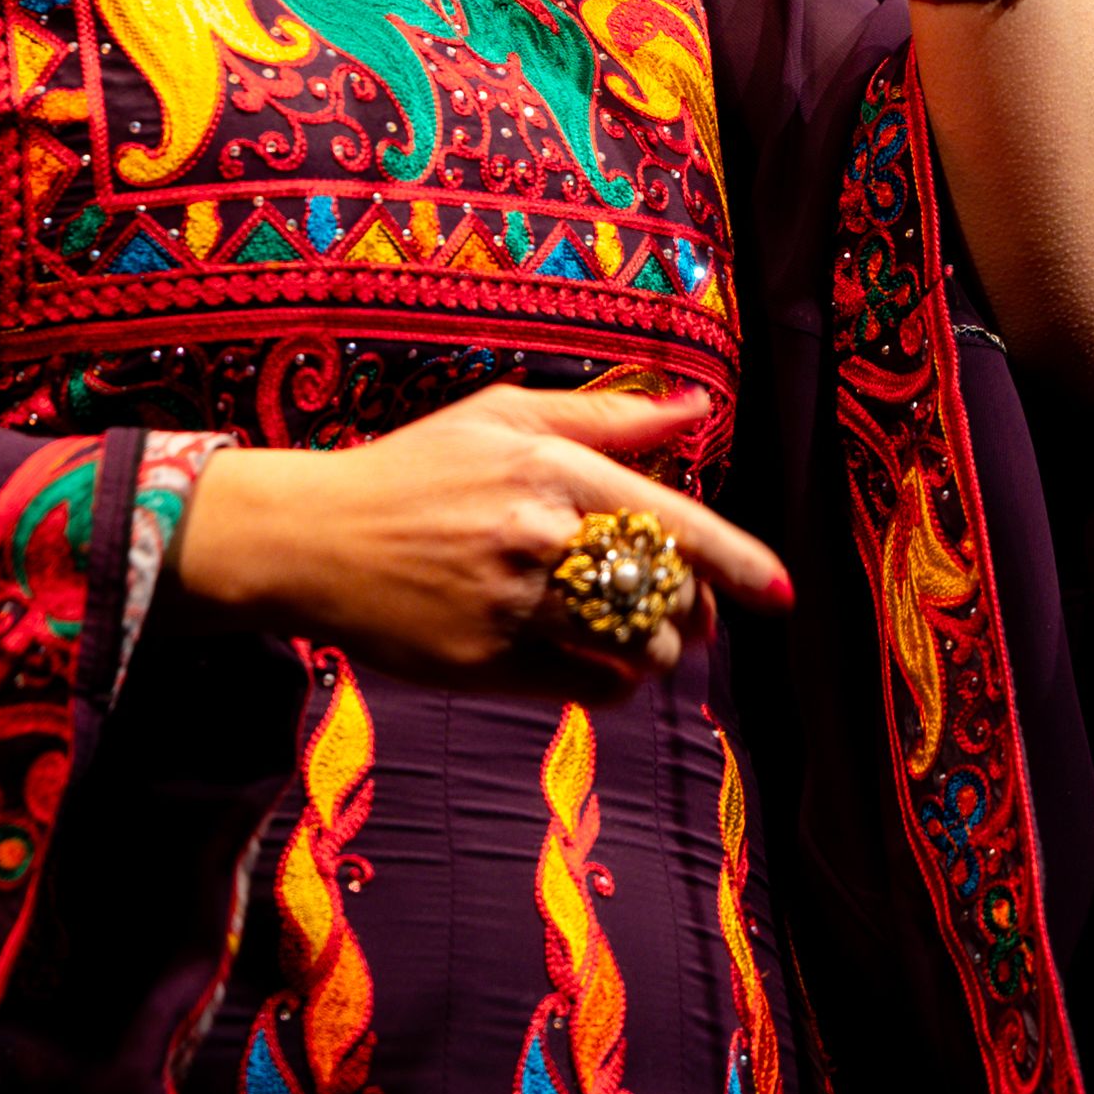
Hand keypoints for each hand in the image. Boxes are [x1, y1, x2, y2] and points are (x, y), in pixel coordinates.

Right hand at [170, 384, 793, 699]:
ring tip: (629, 630)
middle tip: (682, 605)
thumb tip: (697, 406)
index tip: (783, 594)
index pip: (672, 522)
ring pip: (633, 648)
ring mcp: (512, 605)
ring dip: (652, 648)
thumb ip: (608, 415)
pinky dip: (611, 681)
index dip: (739, 563)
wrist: (311, 538)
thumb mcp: (503, 417)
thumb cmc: (413, 469)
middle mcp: (538, 536)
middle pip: (664, 594)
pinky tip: (597, 661)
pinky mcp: (486, 665)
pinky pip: (587, 687)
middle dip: (690, 607)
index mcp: (550, 468)